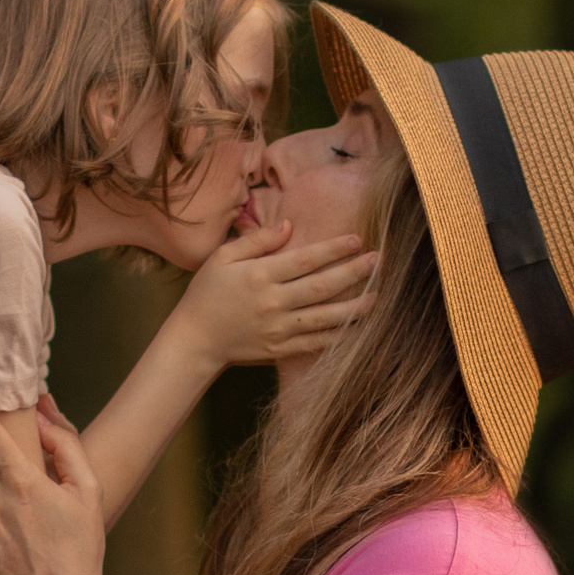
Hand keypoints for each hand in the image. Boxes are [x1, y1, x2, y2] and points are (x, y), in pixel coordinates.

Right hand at [164, 219, 377, 370]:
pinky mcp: (281, 349)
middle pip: (322, 287)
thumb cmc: (207, 293)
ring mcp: (279, 329)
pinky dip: (340, 335)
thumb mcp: (223, 257)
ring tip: (379, 294)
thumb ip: (257, 240)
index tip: (356, 240)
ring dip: (355, 306)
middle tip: (378, 260)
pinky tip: (359, 326)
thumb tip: (288, 225)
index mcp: (259, 276)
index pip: (304, 260)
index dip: (333, 249)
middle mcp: (273, 303)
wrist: (194, 339)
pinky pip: (317, 343)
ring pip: (325, 317)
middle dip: (353, 273)